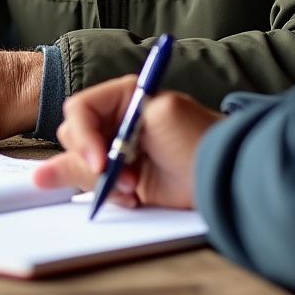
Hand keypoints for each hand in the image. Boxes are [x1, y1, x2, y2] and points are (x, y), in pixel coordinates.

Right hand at [33, 76, 222, 209]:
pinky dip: (108, 195)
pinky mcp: (121, 179)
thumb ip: (115, 127)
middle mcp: (115, 122)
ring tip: (132, 188)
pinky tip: (132, 197)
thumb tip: (71, 142)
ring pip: (80, 166)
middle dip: (94, 161)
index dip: (84, 135)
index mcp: (124, 97)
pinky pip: (94, 188)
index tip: (100, 160)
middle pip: (74, 138)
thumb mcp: (160, 118)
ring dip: (102, 181)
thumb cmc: (200, 138)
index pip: (80, 110)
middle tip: (122, 175)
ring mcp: (116, 152)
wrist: (224, 177)